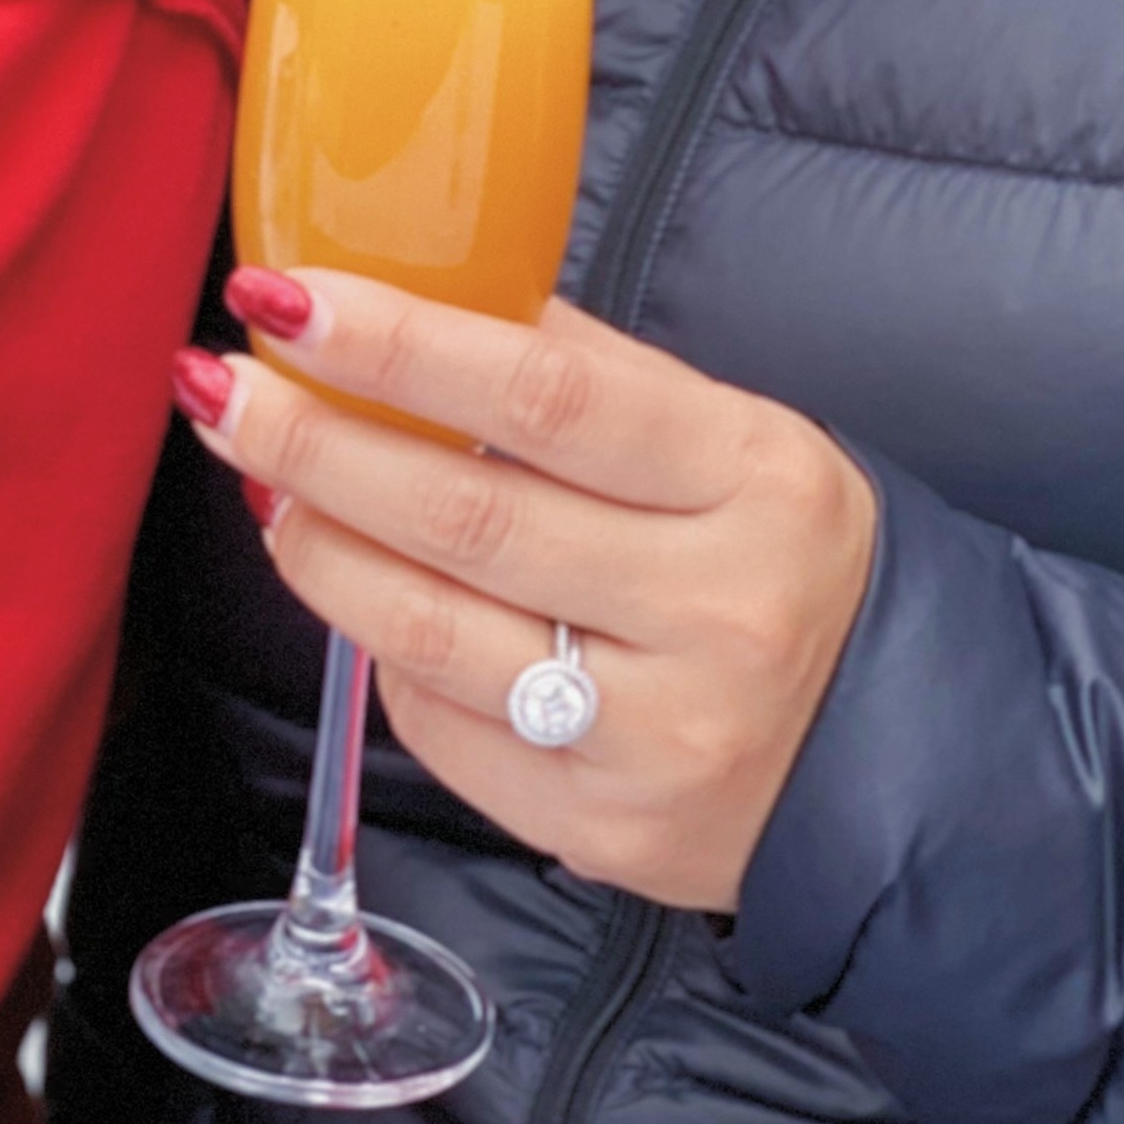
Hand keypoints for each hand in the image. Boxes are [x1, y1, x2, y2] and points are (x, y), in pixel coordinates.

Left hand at [180, 269, 876, 915]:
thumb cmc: (782, 556)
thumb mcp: (730, 436)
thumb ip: (584, 370)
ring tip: (267, 478)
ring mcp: (662, 737)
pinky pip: (449, 732)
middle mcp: (714, 609)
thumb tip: (415, 290)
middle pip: (467, 516)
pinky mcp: (612, 833)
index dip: (398, 344)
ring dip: (318, 546)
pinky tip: (366, 594)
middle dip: (316, 442)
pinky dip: (384, 653)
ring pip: (435, 634)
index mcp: (749, 475)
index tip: (286, 297)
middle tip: (223, 385)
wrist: (900, 752)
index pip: (544, 394)